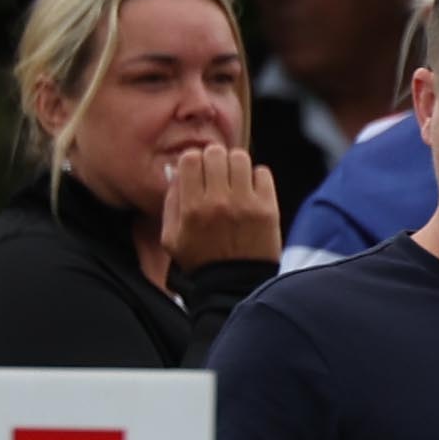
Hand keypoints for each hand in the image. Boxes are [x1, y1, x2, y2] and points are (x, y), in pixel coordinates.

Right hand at [166, 145, 283, 273]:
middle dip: (215, 160)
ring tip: (235, 181)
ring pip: (241, 158)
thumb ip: (170, 201)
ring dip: (236, 165)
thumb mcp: (171, 237)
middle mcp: (218, 202)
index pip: (191, 158)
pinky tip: (251, 192)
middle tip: (218, 175)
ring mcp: (245, 205)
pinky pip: (263, 173)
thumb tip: (175, 170)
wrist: (234, 286)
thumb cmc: (200, 261)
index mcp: (192, 207)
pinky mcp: (268, 210)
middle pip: (216, 153)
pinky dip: (257, 178)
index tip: (199, 171)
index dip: (195, 161)